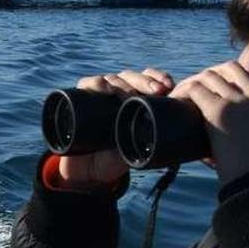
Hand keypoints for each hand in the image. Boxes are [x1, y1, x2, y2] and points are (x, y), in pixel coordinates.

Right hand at [56, 68, 174, 187]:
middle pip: (132, 77)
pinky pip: (88, 84)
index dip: (158, 78)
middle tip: (156, 91)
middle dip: (145, 81)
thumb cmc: (112, 160)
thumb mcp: (133, 152)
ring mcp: (98, 95)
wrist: (84, 170)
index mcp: (134, 101)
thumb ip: (145, 142)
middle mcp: (116, 94)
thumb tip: (165, 137)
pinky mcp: (80, 97)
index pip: (148, 80)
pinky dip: (96, 83)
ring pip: (113, 78)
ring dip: (123, 84)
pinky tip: (105, 89)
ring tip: (129, 96)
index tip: (168, 86)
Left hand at [169, 61, 248, 187]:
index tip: (208, 91)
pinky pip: (195, 89)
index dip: (221, 78)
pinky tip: (174, 100)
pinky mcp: (220, 110)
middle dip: (206, 77)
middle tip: (191, 92)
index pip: (243, 74)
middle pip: (225, 69)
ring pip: (208, 77)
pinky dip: (182, 93)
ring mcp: (239, 101)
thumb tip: (228, 129)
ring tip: (179, 97)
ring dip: (191, 84)